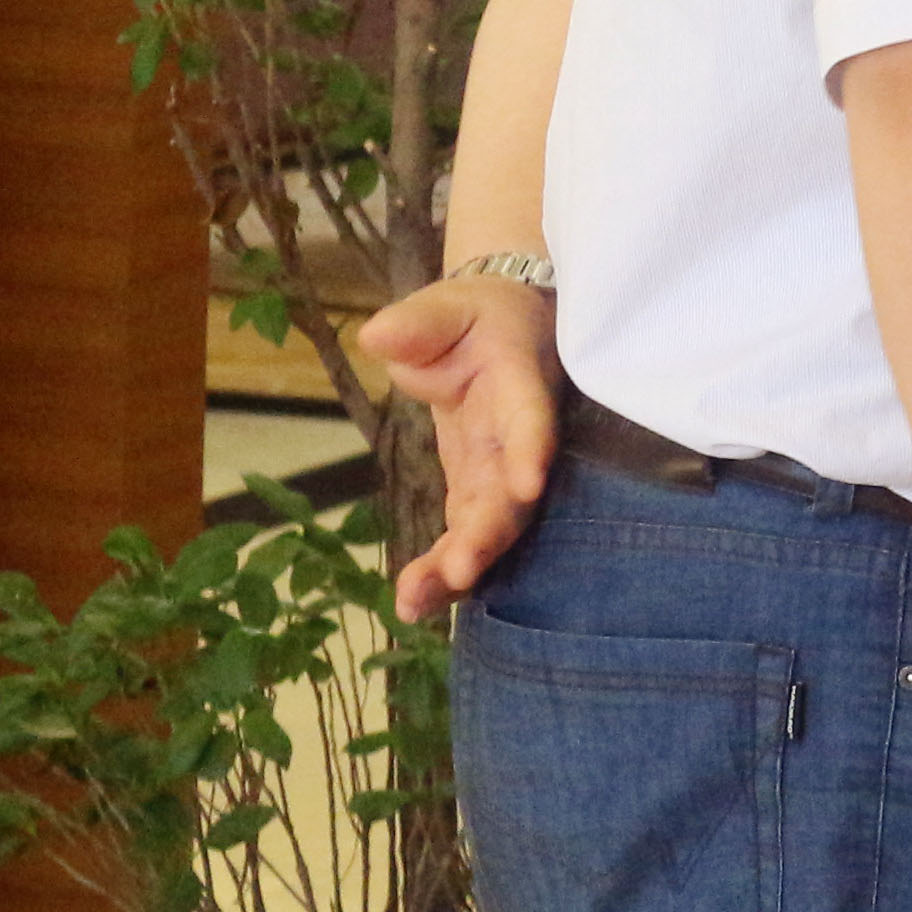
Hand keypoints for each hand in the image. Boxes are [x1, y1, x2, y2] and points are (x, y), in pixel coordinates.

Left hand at [367, 275, 559, 620]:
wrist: (493, 334)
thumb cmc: (473, 317)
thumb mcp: (445, 307)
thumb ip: (418, 323)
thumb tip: (380, 336)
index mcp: (518, 383)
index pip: (530, 417)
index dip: (531, 450)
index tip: (528, 487)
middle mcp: (518, 437)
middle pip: (512, 492)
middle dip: (489, 533)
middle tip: (462, 569)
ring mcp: (498, 470)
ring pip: (491, 526)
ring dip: (460, 566)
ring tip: (417, 604)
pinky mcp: (476, 490)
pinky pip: (465, 534)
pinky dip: (443, 570)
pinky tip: (414, 605)